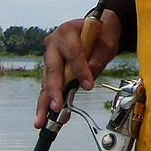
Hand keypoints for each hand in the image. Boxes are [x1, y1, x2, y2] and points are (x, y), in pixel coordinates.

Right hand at [34, 11, 121, 127]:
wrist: (95, 30)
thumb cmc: (100, 34)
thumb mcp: (106, 44)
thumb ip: (97, 59)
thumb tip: (87, 80)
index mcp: (67, 32)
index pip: (73, 53)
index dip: (81, 70)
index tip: (88, 85)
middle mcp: (53, 43)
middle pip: (53, 69)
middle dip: (54, 91)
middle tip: (56, 106)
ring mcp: (49, 56)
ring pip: (47, 80)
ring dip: (46, 101)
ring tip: (44, 119)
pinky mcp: (50, 68)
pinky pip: (49, 85)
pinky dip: (50, 100)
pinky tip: (48, 115)